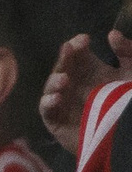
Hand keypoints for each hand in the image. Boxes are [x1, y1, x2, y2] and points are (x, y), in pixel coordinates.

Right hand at [42, 32, 125, 152]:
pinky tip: (57, 97)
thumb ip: (127, 52)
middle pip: (63, 66)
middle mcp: (75, 84)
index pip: (79, 54)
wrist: (127, 137)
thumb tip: (112, 34)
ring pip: (51, 86)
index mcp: (92, 72)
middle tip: (69, 49)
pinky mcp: (56, 120)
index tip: (86, 40)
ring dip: (55, 80)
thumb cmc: (130, 104)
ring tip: (65, 79)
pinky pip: (46, 109)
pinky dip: (48, 102)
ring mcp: (64, 102)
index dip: (78, 45)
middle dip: (65, 57)